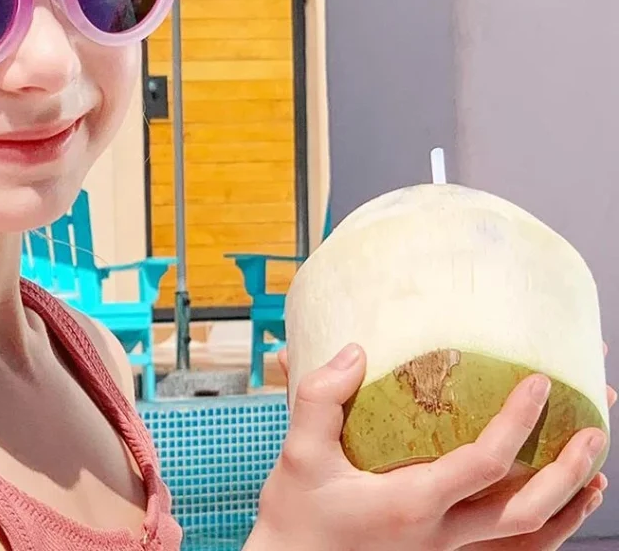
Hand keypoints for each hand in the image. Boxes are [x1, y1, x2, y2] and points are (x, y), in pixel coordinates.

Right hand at [244, 343, 612, 550]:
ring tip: (595, 468)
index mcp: (410, 504)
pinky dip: (545, 530)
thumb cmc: (295, 513)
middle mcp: (439, 535)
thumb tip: (354, 353)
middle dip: (566, 471)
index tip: (536, 384)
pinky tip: (558, 508)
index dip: (517, 423)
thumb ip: (321, 397)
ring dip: (567, 504)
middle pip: (525, 512)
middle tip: (593, 430)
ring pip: (526, 538)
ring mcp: (444, 550)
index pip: (482, 464)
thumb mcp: (299, 451)